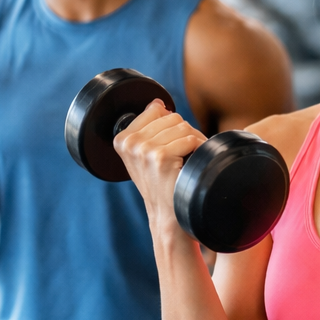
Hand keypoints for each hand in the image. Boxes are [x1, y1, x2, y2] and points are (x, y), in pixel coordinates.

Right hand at [113, 99, 207, 230]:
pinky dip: (197, 150)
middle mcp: (130, 143)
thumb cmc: (162, 186)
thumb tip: (157, 104)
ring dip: (193, 142)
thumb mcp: (147, 155)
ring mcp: (144, 150)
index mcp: (122, 139)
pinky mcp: (160, 157)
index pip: (156, 110)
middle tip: (183, 156)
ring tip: (187, 161)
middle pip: (172, 117)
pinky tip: (190, 166)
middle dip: (184, 134)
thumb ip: (149, 128)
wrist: (167, 215)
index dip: (170, 127)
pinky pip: (190, 139)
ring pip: (182, 126)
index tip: (170, 147)